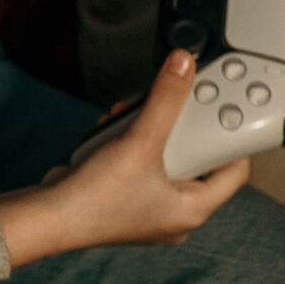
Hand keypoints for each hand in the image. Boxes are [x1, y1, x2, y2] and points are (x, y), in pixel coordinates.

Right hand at [39, 50, 250, 251]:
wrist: (49, 218)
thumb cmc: (97, 200)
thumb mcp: (140, 141)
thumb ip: (166, 99)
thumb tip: (184, 65)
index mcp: (192, 210)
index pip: (234, 170)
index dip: (233, 136)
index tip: (228, 108)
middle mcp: (175, 213)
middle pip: (199, 157)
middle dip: (185, 125)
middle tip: (182, 99)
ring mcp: (150, 206)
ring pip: (168, 155)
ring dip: (154, 128)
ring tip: (141, 112)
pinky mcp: (128, 196)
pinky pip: (143, 159)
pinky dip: (134, 139)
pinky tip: (119, 125)